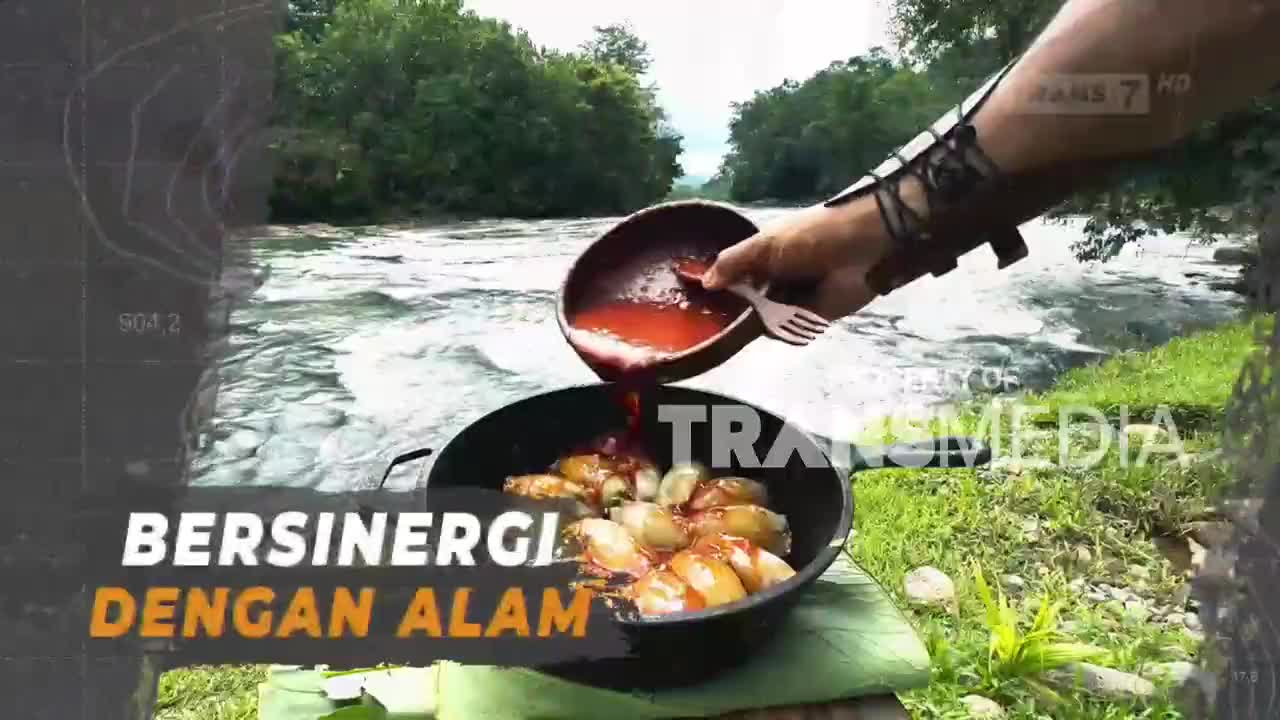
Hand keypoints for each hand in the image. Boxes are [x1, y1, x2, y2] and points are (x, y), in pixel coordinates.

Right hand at [701, 198, 892, 321]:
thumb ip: (733, 262)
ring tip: (736, 326)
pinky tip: (765, 328)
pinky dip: (778, 330)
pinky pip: (786, 331)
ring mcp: (792, 299)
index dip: (718, 287)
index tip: (696, 301)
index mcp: (764, 255)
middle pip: (745, 301)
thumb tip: (703, 282)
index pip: (734, 276)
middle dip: (732, 311)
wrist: (863, 249)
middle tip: (711, 322)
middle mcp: (775, 278)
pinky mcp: (811, 319)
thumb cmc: (810, 237)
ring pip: (762, 319)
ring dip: (753, 323)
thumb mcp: (765, 244)